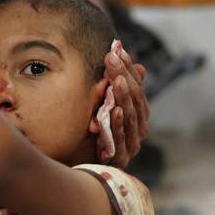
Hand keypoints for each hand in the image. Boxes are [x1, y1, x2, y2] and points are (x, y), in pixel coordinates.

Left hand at [98, 41, 148, 167]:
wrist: (74, 164)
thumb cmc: (90, 133)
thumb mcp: (103, 106)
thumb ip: (120, 89)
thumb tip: (140, 67)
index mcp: (137, 116)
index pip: (138, 88)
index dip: (129, 68)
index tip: (117, 49)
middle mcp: (137, 131)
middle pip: (136, 101)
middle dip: (124, 77)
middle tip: (112, 58)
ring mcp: (130, 146)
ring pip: (131, 118)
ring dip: (124, 98)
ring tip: (117, 80)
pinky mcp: (118, 160)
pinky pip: (120, 140)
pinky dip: (118, 125)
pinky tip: (115, 110)